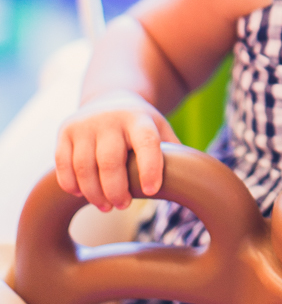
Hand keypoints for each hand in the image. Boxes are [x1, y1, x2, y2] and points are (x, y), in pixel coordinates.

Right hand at [55, 91, 180, 211]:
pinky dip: (71, 184)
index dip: (150, 168)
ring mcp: (85, 123)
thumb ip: (175, 154)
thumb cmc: (141, 126)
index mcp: (140, 119)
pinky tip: (81, 194)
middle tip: (123, 205)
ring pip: (84, 167)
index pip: (147, 143)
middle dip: (116, 191)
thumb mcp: (161, 131)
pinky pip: (63, 164)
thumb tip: (195, 183)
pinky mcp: (65, 130)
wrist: (111, 98)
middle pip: (110, 161)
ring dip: (94, 194)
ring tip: (106, 206)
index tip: (151, 191)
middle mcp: (111, 118)